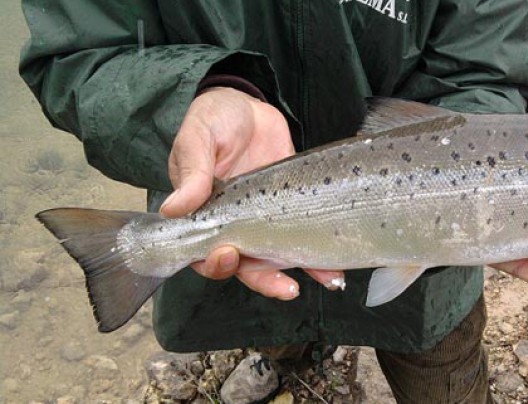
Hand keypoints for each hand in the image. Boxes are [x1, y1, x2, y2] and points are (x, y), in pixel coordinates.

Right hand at [160, 86, 344, 298]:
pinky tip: (335, 268)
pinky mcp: (292, 207)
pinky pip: (303, 237)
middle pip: (245, 264)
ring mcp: (265, 218)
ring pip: (277, 257)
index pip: (203, 251)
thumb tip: (172, 209)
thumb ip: (191, 171)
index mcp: (203, 214)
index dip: (214, 262)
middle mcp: (234, 223)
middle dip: (265, 279)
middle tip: (285, 285)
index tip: (229, 255)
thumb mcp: (198, 138)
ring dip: (299, 273)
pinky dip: (318, 255)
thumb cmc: (214, 118)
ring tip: (325, 281)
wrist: (248, 104)